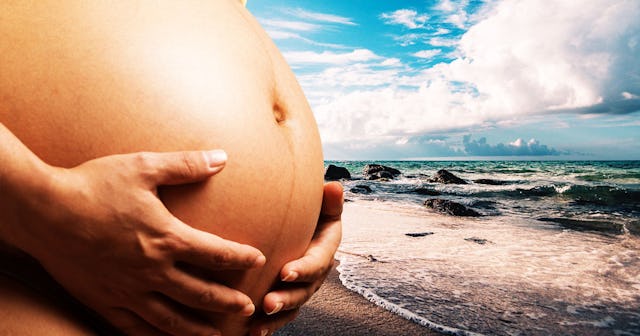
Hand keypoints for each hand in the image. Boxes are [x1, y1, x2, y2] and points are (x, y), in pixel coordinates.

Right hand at [11, 150, 264, 335]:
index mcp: (165, 238)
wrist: (42, 210)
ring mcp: (127, 291)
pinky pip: (134, 327)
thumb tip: (222, 157)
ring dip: (198, 329)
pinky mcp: (103, 301)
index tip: (257, 259)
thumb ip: (186, 165)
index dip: (240, 257)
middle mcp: (151, 271)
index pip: (215, 253)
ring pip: (171, 319)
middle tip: (248, 309)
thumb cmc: (93, 185)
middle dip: (228, 302)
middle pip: (200, 293)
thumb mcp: (143, 167)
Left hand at [249, 182, 343, 335]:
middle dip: (287, 298)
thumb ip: (328, 201)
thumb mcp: (322, 206)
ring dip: (276, 317)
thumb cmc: (309, 211)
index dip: (304, 269)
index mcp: (325, 249)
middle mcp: (315, 272)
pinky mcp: (286, 295)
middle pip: (304, 290)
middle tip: (268, 303)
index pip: (317, 262)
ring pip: (291, 306)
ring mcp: (301, 286)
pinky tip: (250, 334)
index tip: (285, 272)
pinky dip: (267, 326)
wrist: (297, 223)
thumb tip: (333, 187)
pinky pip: (279, 315)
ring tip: (258, 323)